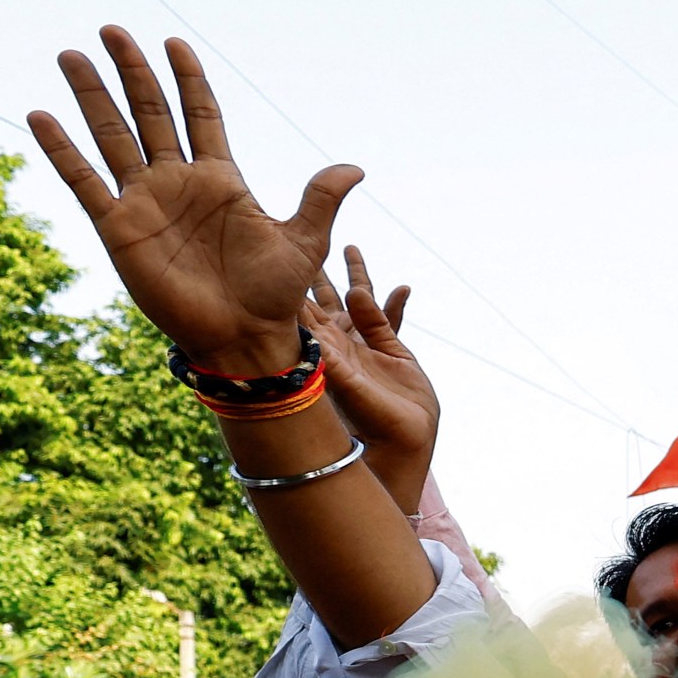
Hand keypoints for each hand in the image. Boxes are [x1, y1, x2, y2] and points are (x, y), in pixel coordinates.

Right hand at [27, 26, 361, 374]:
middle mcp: (179, 183)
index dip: (188, 80)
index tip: (174, 43)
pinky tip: (40, 115)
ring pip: (113, 137)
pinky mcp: (118, 228)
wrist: (244, 337)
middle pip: (150, 113)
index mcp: (222, 180)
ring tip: (71, 55)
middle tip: (112, 29)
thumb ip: (320, 199)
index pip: (201, 115)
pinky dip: (62, 150)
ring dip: (91, 97)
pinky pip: (84, 182)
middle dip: (133, 72)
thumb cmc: (275, 294)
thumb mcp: (305, 241)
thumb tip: (356, 167)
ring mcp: (146, 202)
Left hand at [301, 246, 438, 513]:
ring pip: (357, 301)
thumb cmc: (367, 419)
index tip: (275, 253)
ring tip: (350, 247)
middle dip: (315, 270)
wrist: (400, 442)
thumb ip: (335, 354)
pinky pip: (390, 319)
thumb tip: (319, 330)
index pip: (302, 310)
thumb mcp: (344, 384)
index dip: (290, 285)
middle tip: (300, 236)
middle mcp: (340, 343)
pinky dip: (395, 302)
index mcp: (323, 349)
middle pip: (324, 298)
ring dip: (355, 275)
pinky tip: (402, 287)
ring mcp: (366, 346)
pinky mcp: (393, 352)